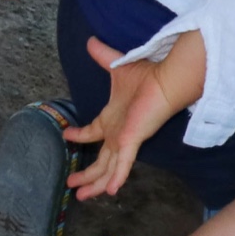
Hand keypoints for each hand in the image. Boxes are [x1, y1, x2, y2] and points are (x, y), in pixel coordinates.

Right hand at [66, 31, 207, 199]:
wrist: (167, 79)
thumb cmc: (148, 75)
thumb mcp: (117, 66)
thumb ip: (104, 57)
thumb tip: (90, 41)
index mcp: (113, 119)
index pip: (93, 132)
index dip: (80, 135)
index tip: (67, 134)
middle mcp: (118, 133)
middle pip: (99, 159)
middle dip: (85, 173)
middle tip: (71, 184)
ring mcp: (126, 140)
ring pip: (107, 168)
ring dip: (94, 182)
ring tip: (80, 195)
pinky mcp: (133, 141)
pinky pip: (123, 164)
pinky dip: (116, 178)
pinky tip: (110, 191)